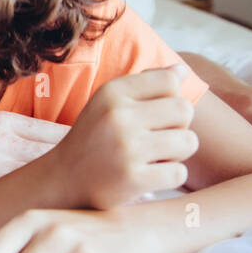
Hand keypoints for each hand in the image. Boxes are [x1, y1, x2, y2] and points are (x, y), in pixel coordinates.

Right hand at [47, 65, 198, 208]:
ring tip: (154, 157)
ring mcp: (126, 148)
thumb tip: (182, 70)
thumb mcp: (108, 103)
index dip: (169, 99)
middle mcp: (118, 116)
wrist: (63, 181)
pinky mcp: (133, 179)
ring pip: (188, 142)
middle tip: (158, 139)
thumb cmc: (94, 139)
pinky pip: (179, 173)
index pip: (169, 81)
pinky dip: (169, 177)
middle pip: (184, 110)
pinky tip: (149, 176)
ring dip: (177, 153)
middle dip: (179, 126)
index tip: (153, 115)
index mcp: (112, 93)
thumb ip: (144, 83)